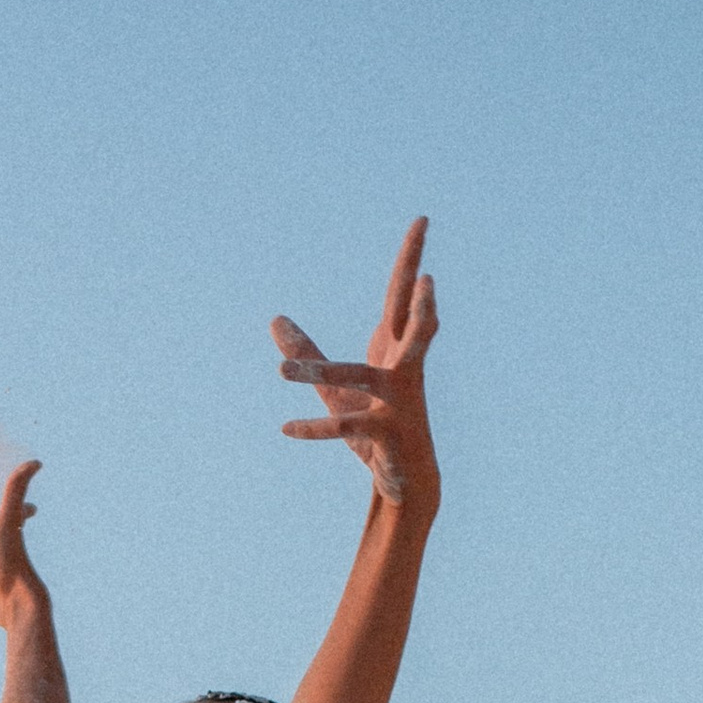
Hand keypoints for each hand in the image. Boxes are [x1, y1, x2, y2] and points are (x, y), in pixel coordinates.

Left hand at [272, 220, 439, 514]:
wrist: (407, 483)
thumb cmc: (375, 428)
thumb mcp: (334, 388)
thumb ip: (308, 350)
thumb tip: (275, 320)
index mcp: (395, 349)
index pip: (401, 294)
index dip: (411, 257)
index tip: (422, 219)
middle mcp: (405, 369)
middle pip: (412, 326)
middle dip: (421, 302)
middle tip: (427, 276)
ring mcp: (399, 402)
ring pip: (359, 378)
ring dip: (317, 374)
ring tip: (279, 371)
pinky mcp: (387, 434)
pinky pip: (345, 427)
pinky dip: (314, 429)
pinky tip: (286, 428)